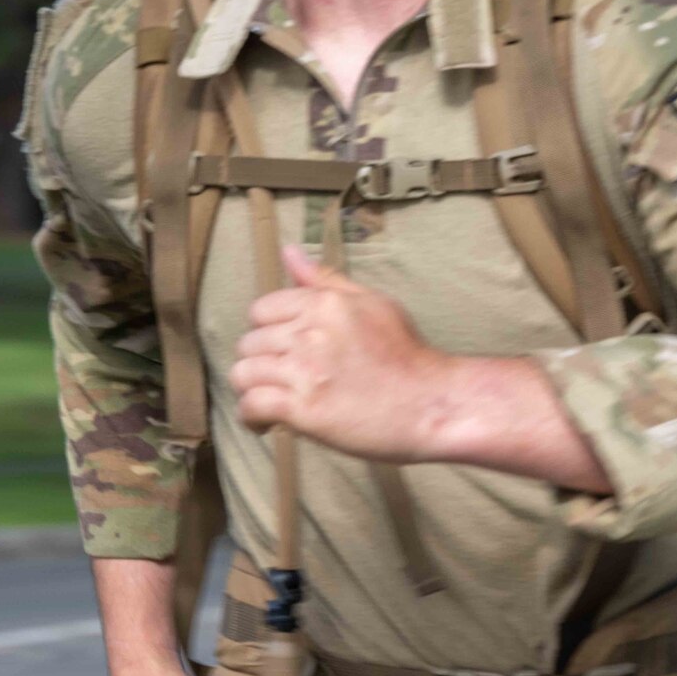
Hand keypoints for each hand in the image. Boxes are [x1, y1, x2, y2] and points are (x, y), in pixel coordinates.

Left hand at [229, 244, 451, 462]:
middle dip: (261, 363)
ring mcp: (305, 371)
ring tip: (272, 402)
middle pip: (250, 343)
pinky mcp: (305, 409)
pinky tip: (267, 424)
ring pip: (243, 374)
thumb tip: (288, 251)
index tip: (283, 351)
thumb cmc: (407, 356)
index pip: (261, 310)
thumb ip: (325, 280)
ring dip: (254, 390)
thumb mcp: (372, 303)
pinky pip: (253, 406)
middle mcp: (310, 332)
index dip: (268, 333)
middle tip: (282, 380)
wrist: (433, 404)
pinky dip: (252, 418)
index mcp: (324, 303)